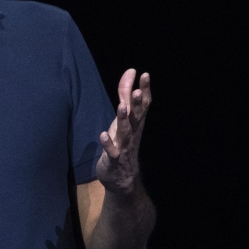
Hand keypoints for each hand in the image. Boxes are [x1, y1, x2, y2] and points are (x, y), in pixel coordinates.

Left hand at [96, 69, 151, 192]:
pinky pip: (112, 152)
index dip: (144, 90)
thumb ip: (125, 95)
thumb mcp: (123, 117)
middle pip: (137, 116)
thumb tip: (131, 71)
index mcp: (136, 122)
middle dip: (137, 104)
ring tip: (121, 107)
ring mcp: (124, 146)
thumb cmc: (122, 142)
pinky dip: (108, 144)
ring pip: (125, 132)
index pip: (143, 104)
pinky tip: (102, 135)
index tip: (145, 74)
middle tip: (138, 91)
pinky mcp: (114, 159)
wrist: (122, 177)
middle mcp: (133, 133)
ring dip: (123, 120)